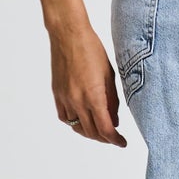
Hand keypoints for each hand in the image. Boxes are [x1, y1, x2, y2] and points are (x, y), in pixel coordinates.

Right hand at [50, 22, 127, 145]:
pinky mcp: (57, 94)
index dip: (115, 140)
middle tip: (114, 137)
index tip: (122, 142)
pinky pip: (65, 117)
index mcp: (94, 96)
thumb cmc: (92, 50)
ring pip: (77, 127)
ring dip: (89, 132)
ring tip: (99, 130)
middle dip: (105, 138)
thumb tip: (114, 120)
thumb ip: (112, 100)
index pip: (106, 129)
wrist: (69, 35)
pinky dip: (74, 123)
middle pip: (92, 132)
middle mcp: (77, 101)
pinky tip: (82, 119)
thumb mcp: (109, 75)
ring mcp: (65, 98)